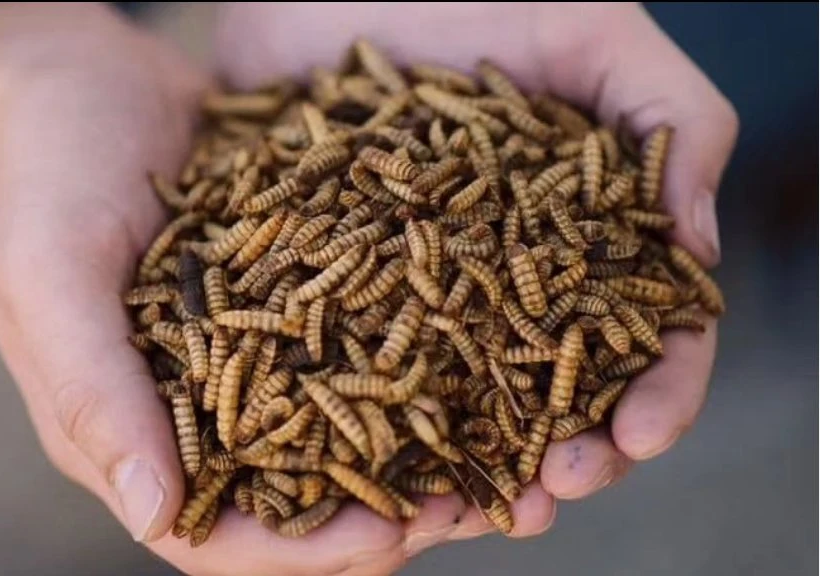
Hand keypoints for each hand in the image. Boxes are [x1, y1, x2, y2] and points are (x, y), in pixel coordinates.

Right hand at [0, 4, 462, 575]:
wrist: (89, 81)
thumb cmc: (50, 175)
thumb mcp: (50, 275)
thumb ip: (93, 393)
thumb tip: (155, 516)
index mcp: (133, 432)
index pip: (220, 535)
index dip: (305, 551)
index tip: (391, 536)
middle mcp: (203, 411)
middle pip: (301, 500)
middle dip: (390, 515)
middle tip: (478, 502)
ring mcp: (254, 359)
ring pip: (345, 438)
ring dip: (423, 454)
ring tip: (507, 451)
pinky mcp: (294, 305)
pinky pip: (360, 352)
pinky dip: (418, 370)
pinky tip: (481, 361)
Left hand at [213, 0, 738, 563]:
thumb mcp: (597, 36)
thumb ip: (673, 126)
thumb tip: (697, 253)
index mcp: (585, 234)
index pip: (643, 331)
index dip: (655, 391)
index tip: (638, 435)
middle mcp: (510, 275)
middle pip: (554, 387)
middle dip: (564, 450)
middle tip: (547, 495)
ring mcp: (427, 286)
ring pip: (463, 398)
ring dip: (475, 463)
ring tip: (471, 510)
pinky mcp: (345, 283)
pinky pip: (363, 362)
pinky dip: (375, 418)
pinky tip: (373, 461)